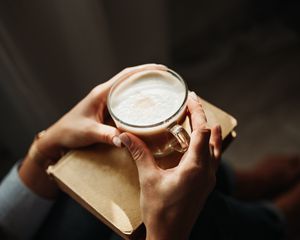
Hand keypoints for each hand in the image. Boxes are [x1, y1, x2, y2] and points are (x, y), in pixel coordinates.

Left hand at [19, 64, 166, 198]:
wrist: (58, 137)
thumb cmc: (70, 131)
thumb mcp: (89, 132)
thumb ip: (107, 135)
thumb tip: (126, 140)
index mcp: (101, 93)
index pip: (125, 76)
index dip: (143, 70)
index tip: (160, 69)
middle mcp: (104, 94)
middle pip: (128, 78)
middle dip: (147, 74)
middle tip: (165, 76)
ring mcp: (105, 100)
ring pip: (127, 88)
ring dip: (142, 84)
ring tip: (160, 86)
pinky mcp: (105, 109)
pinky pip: (124, 99)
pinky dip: (136, 97)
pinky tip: (145, 103)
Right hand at [119, 92, 221, 239]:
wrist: (170, 237)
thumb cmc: (160, 210)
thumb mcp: (148, 179)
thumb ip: (139, 154)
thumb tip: (125, 135)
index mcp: (195, 167)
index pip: (202, 131)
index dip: (197, 111)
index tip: (190, 97)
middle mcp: (207, 171)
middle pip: (211, 136)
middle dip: (202, 116)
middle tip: (192, 102)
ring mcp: (209, 179)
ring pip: (216, 147)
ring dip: (208, 130)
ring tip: (198, 117)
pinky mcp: (206, 185)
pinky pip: (213, 158)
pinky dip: (208, 144)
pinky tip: (199, 143)